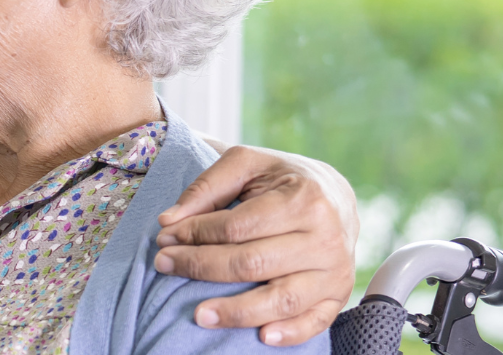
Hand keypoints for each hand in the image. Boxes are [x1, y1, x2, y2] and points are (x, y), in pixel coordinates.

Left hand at [153, 143, 358, 346]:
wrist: (336, 197)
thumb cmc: (282, 180)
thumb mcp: (247, 165)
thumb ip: (206, 187)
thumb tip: (168, 221)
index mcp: (303, 198)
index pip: (237, 227)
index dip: (195, 234)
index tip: (165, 237)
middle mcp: (324, 236)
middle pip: (253, 263)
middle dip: (201, 266)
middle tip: (164, 265)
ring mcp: (334, 269)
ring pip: (282, 299)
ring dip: (237, 312)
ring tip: (199, 315)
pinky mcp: (338, 293)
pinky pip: (315, 321)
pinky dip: (290, 333)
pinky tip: (261, 336)